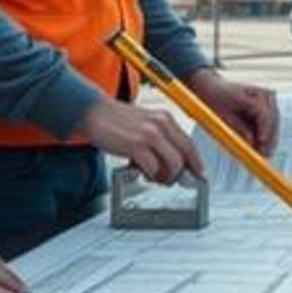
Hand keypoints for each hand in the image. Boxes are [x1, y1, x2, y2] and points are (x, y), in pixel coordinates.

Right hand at [79, 97, 201, 182]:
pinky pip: (153, 168)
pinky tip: (141, 173)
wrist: (93, 111)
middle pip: (185, 155)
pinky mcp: (136, 145)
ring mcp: (149, 134)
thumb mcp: (145, 123)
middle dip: (181, 173)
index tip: (198, 175)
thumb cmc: (117, 121)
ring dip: (165, 177)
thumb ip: (161, 139)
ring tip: (153, 177)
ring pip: (173, 164)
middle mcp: (161, 124)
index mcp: (165, 118)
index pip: (189, 144)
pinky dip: (150, 175)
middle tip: (170, 180)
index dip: (196, 163)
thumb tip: (175, 161)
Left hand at [188, 70, 279, 154]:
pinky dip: (267, 134)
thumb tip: (252, 143)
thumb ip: (239, 128)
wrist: (213, 88)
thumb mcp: (223, 116)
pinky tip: (263, 147)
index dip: (265, 130)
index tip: (261, 143)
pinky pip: (270, 123)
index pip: (264, 114)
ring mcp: (269, 100)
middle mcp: (265, 94)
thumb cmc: (215, 100)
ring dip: (271, 138)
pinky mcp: (268, 106)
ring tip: (264, 154)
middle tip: (264, 155)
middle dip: (270, 138)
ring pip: (274, 122)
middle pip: (273, 119)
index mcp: (253, 93)